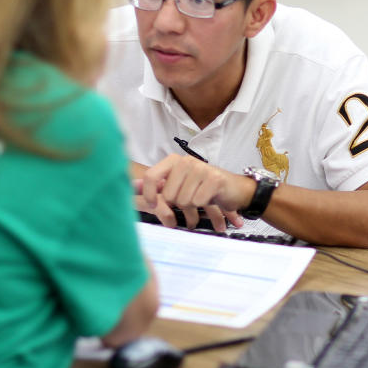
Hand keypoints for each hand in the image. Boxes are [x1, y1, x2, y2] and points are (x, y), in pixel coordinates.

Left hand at [135, 154, 250, 231]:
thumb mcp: (178, 186)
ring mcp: (201, 168)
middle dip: (178, 204)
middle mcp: (186, 161)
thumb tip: (132, 186)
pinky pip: (198, 201)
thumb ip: (154, 186)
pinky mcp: (214, 179)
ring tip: (201, 199)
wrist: (236, 190)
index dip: (149, 194)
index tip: (153, 205)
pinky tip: (211, 199)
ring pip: (183, 200)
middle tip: (190, 200)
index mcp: (174, 161)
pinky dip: (204, 205)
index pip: (151, 177)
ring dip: (192, 207)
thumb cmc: (204, 189)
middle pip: (168, 195)